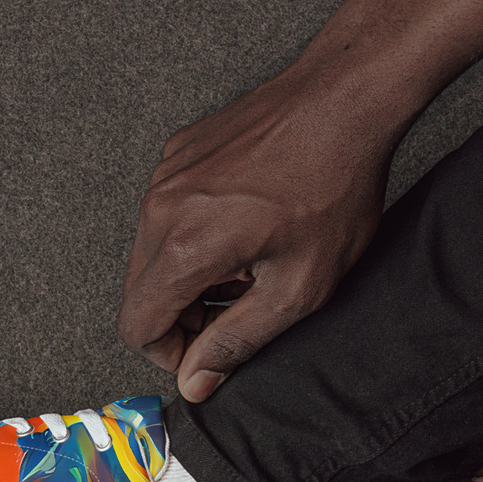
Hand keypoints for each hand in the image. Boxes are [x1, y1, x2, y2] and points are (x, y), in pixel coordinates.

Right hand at [117, 63, 396, 402]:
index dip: (171, 355)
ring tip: (250, 266)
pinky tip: (246, 230)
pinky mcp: (179, 152)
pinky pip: (166, 216)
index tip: (210, 353)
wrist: (345, 99)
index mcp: (184, 246)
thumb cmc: (334, 186)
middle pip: (139, 293)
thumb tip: (196, 383)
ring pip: (151, 255)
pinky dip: (194, 238)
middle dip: (182, 317)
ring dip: (191, 277)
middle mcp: (161, 206)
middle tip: (240, 309)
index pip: (137, 326)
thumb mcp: (297, 288)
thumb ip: (237, 342)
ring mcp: (166, 174)